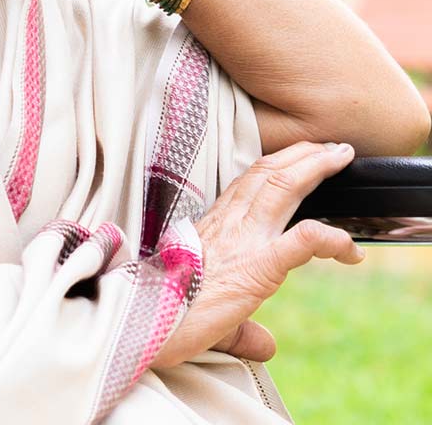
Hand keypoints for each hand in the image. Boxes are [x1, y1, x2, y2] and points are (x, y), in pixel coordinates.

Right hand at [151, 141, 364, 368]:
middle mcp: (227, 226)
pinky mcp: (258, 267)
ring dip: (315, 168)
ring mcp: (243, 242)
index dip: (275, 167)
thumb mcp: (206, 313)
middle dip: (302, 155)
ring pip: (282, 187)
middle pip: (266, 173)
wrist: (142, 323)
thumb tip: (264, 345)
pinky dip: (333, 238)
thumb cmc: (164, 316)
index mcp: (212, 229)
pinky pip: (305, 239)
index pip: (245, 185)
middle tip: (331, 148)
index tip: (299, 162)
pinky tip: (352, 250)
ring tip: (341, 158)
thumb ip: (241, 328)